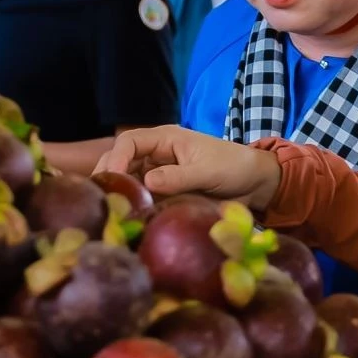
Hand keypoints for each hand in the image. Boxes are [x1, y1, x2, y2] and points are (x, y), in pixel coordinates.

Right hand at [94, 126, 282, 212]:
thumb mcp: (208, 171)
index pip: (129, 142)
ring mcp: (159, 173)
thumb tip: (148, 182)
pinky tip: (126, 218)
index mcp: (166, 139)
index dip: (115, 159)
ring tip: (109, 210)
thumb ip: (179, 176)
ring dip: (118, 192)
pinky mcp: (164, 191)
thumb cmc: (234, 167)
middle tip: (102, 199)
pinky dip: (132, 204)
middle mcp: (157, 154)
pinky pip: (141, 195)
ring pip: (127, 179)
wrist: (255, 183)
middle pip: (121, 159)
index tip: (111, 180)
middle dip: (108, 175)